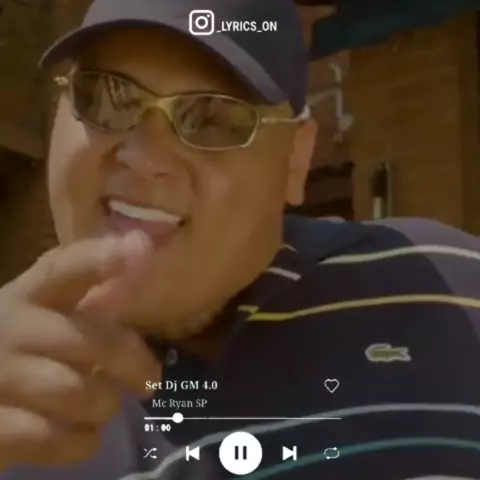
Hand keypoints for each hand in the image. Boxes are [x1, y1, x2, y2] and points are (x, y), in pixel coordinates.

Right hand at [0, 232, 161, 468]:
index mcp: (27, 295)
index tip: (138, 247)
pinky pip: (52, 439)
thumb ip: (96, 284)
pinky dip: (80, 441)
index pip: (64, 269)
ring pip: (76, 393)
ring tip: (104, 404)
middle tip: (150, 379)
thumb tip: (143, 245)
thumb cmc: (21, 346)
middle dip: (133, 365)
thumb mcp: (51, 310)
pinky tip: (80, 433)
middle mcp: (9, 329)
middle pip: (91, 342)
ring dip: (104, 404)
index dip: (101, 259)